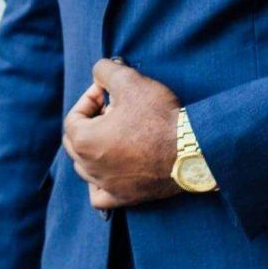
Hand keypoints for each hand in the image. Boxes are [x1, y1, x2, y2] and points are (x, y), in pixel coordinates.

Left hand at [60, 58, 182, 210]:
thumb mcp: (129, 80)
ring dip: (96, 148)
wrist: (193, 150)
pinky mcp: (126, 197)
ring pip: (85, 167)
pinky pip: (99, 195)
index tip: (108, 93)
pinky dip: (99, 183)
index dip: (89, 101)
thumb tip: (98, 73)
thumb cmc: (159, 116)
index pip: (74, 117)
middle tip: (115, 111)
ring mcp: (107, 185)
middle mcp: (90, 167)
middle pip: (75, 142)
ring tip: (119, 134)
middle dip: (91, 122)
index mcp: (84, 141)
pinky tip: (111, 170)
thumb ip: (105, 70)